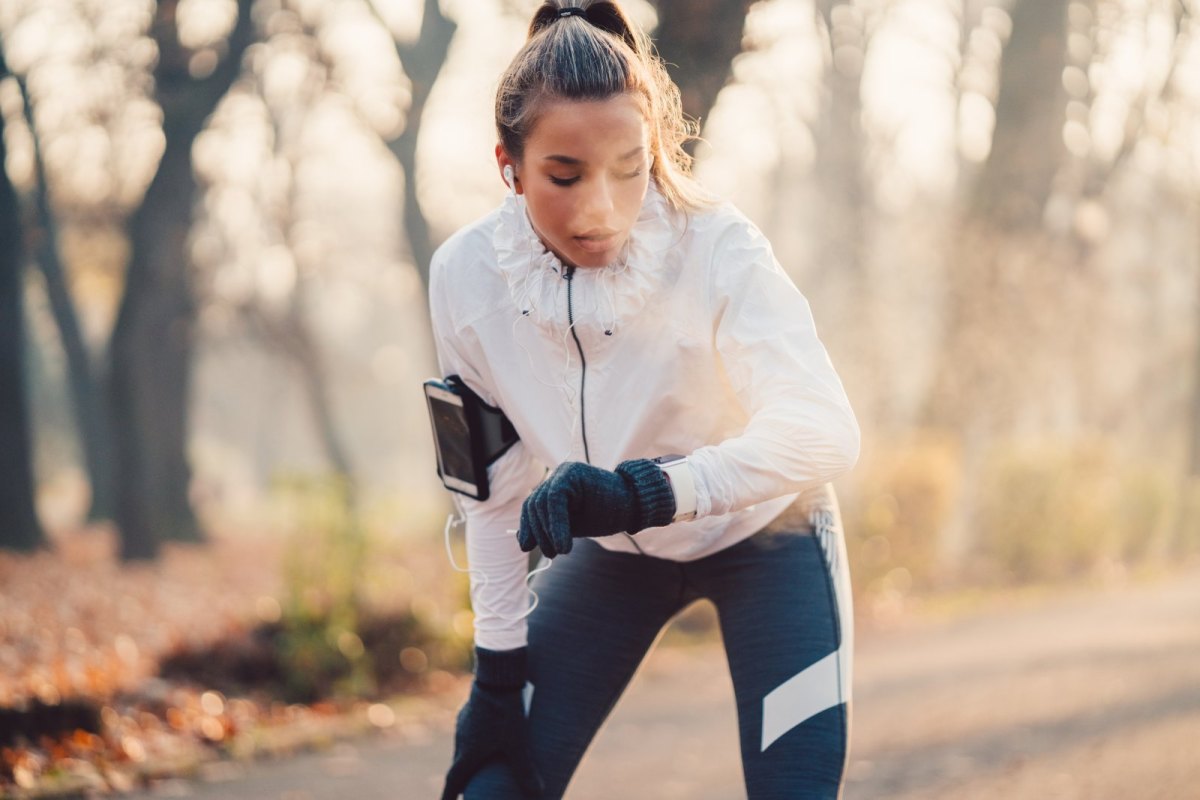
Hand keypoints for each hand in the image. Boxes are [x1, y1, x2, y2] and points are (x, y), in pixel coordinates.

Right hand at [441, 647, 542, 799]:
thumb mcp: (518, 743)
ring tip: (481, 763)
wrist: (496, 676)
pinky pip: (469, 730)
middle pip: (459, 765)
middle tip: (469, 788)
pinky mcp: (470, 709)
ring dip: (470, 757)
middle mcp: (461, 739)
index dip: (449, 796)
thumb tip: (539, 793)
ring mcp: (463, 723)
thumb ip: (526, 769)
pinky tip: (487, 735)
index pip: (453, 781)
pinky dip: (475, 740)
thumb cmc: (506, 712)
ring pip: (464, 746)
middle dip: (463, 778)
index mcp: (468, 753)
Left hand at [517, 459, 674, 557]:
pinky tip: (563, 545)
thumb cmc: (605, 513)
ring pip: (542, 502)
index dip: (527, 527)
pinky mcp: (573, 473)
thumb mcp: (572, 524)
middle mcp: (558, 474)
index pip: (533, 506)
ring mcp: (565, 471)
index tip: (525, 546)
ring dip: (548, 531)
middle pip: (535, 504)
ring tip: (560, 551)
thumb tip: (522, 539)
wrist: (635, 503)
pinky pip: (555, 498)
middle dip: (539, 532)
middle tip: (550, 554)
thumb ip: (550, 527)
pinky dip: (556, 524)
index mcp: (555, 485)